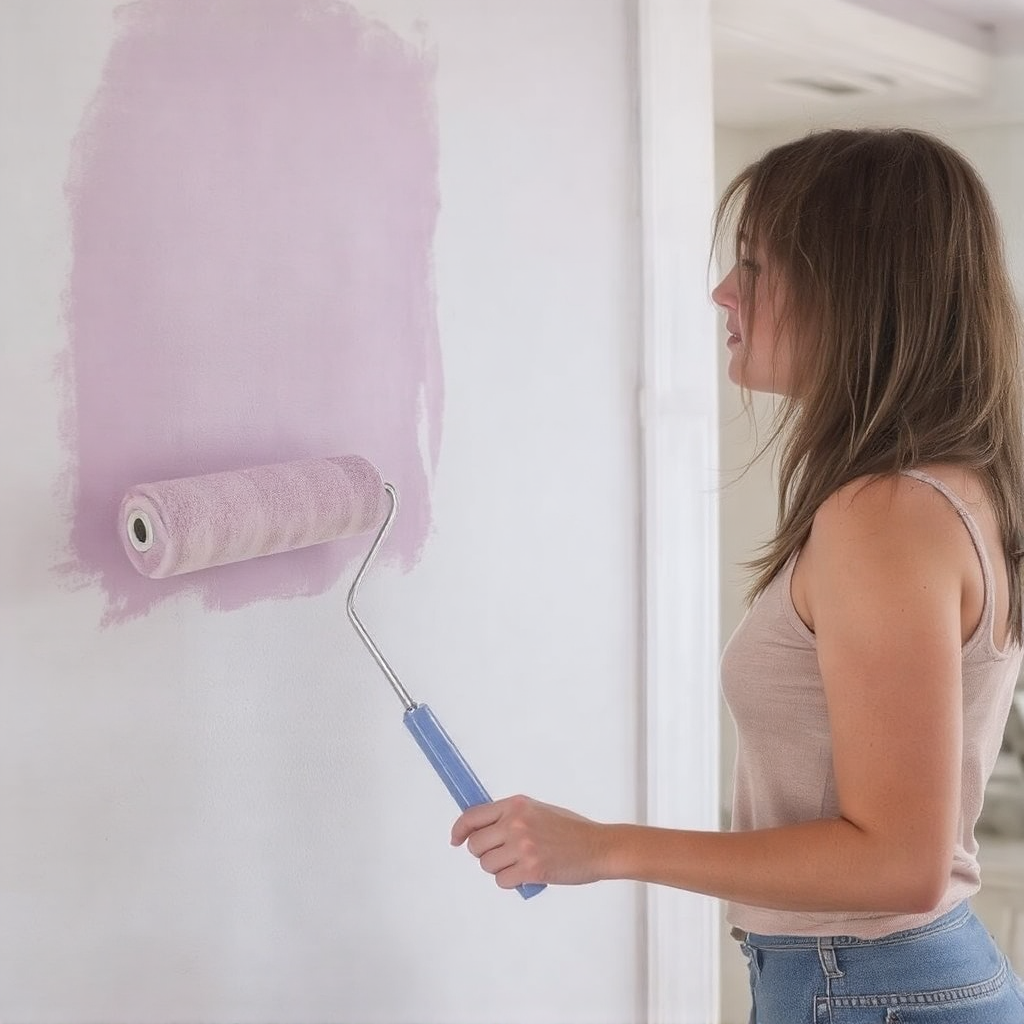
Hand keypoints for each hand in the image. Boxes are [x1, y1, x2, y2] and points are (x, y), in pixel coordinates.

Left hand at [450, 795, 609, 888]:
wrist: (597, 847)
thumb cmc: (570, 830)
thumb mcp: (537, 811)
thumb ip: (511, 816)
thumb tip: (482, 828)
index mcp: (516, 805)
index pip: (473, 816)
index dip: (459, 830)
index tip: (456, 839)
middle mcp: (516, 822)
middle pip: (475, 845)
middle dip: (484, 853)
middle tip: (501, 855)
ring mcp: (522, 846)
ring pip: (487, 865)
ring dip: (498, 869)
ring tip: (518, 864)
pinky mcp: (530, 869)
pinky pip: (502, 880)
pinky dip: (510, 882)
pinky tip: (525, 875)